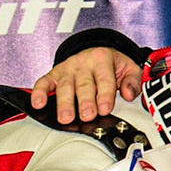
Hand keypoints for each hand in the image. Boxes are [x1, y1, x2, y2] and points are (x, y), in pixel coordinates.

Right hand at [30, 47, 144, 122]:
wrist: (97, 54)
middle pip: (84, 84)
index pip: (104, 79)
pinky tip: (38, 103)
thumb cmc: (113, 65)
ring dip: (64, 103)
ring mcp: (68, 68)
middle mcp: (84, 63)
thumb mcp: (129, 68)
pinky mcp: (54, 74)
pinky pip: (44, 82)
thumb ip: (133, 81)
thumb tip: (128, 94)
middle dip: (85, 101)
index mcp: (103, 59)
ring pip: (65, 86)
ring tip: (65, 117)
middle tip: (87, 115)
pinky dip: (40, 92)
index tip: (105, 108)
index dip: (105, 94)